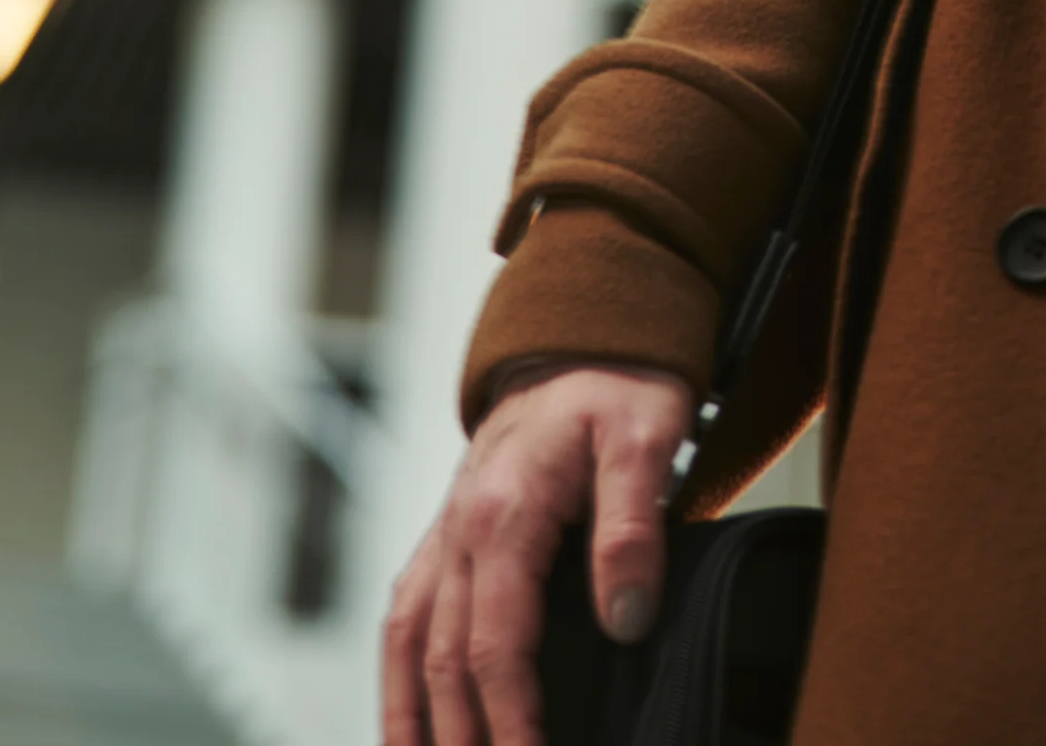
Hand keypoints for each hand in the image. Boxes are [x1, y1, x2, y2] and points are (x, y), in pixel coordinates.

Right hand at [380, 360, 697, 745]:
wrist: (581, 339)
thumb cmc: (618, 386)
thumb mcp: (646, 439)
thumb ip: (633, 528)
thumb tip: (626, 619)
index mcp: (504, 515)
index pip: (497, 644)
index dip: (512, 718)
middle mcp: (459, 532)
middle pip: (446, 661)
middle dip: (462, 738)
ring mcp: (444, 536)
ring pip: (408, 645)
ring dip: (412, 718)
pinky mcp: (445, 539)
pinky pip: (406, 618)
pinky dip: (398, 675)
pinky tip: (408, 716)